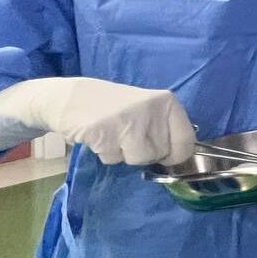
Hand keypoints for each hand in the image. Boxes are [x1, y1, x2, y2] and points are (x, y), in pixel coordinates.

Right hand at [0, 77, 194, 165]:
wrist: (70, 98)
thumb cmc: (114, 106)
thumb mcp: (147, 109)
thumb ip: (164, 128)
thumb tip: (182, 157)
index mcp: (167, 102)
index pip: (186, 141)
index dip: (176, 154)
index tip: (166, 155)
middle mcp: (152, 109)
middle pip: (161, 154)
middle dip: (145, 153)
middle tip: (128, 136)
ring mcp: (129, 120)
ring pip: (139, 159)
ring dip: (125, 154)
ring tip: (114, 136)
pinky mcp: (106, 132)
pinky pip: (114, 158)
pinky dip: (106, 153)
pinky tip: (100, 136)